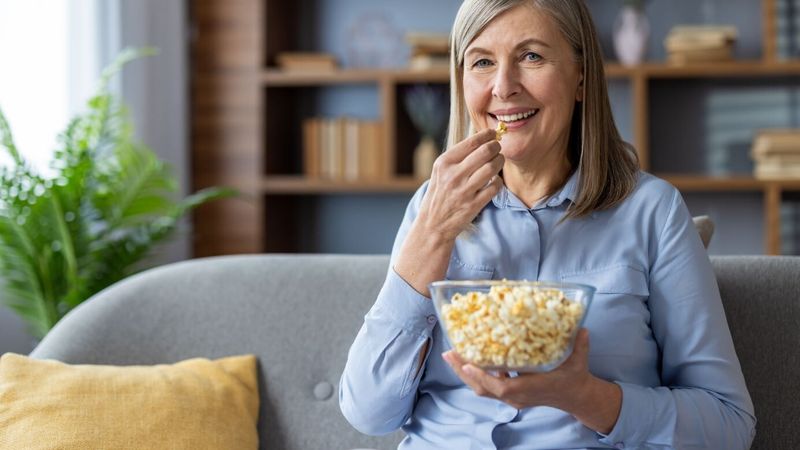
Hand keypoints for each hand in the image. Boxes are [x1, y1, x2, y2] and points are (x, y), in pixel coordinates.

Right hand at [415, 128, 503, 243]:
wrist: (432, 224)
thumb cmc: (439, 194)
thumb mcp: (440, 171)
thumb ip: (458, 156)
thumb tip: (481, 139)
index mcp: (444, 163)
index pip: (471, 142)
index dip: (487, 135)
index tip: (493, 134)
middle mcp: (453, 175)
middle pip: (485, 152)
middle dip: (496, 147)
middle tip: (498, 148)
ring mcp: (464, 191)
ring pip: (492, 167)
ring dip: (500, 161)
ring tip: (499, 161)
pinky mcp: (473, 204)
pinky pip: (495, 186)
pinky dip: (498, 181)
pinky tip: (494, 180)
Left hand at [441, 329, 620, 432]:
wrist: (575, 397)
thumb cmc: (574, 378)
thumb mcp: (578, 361)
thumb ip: (579, 345)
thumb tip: (582, 329)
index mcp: (533, 388)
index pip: (504, 388)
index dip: (485, 377)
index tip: (470, 364)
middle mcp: (518, 396)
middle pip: (484, 388)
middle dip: (465, 371)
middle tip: (450, 353)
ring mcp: (513, 398)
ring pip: (482, 389)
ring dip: (465, 373)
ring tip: (452, 355)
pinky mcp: (510, 395)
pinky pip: (487, 387)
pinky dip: (475, 374)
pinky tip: (468, 359)